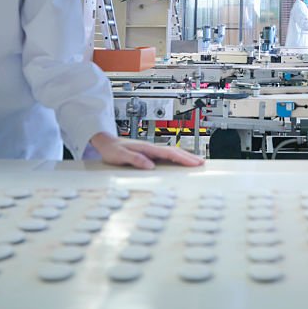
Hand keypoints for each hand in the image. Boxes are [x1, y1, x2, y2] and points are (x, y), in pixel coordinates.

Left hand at [90, 132, 204, 169]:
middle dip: (189, 157)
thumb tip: (150, 165)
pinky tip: (180, 162)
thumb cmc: (112, 150)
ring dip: (184, 157)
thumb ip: (136, 160)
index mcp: (147, 148)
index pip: (169, 153)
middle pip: (174, 152)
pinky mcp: (149, 154)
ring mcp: (151, 150)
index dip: (183, 158)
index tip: (194, 163)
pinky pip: (167, 156)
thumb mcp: (121, 156)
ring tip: (196, 162)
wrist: (105, 143)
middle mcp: (151, 148)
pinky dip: (176, 158)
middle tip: (202, 163)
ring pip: (172, 153)